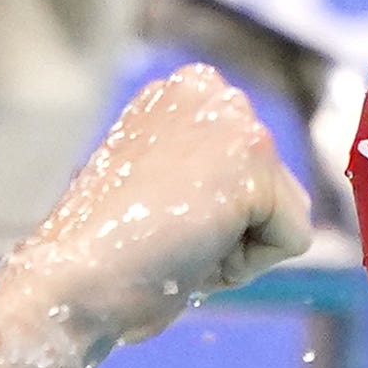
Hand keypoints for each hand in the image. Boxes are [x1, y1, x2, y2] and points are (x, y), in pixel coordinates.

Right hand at [0, 66, 314, 363]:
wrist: (73, 278)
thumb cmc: (108, 251)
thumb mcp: (163, 189)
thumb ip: (206, 176)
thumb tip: (249, 201)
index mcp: (185, 92)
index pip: (251, 175)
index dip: (214, 220)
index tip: (159, 221)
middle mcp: (211, 89)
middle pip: (276, 192)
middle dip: (233, 233)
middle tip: (168, 237)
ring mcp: (234, 117)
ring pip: (288, 216)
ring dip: (240, 250)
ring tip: (179, 243)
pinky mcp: (254, 159)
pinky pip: (293, 240)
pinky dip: (248, 265)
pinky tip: (195, 249)